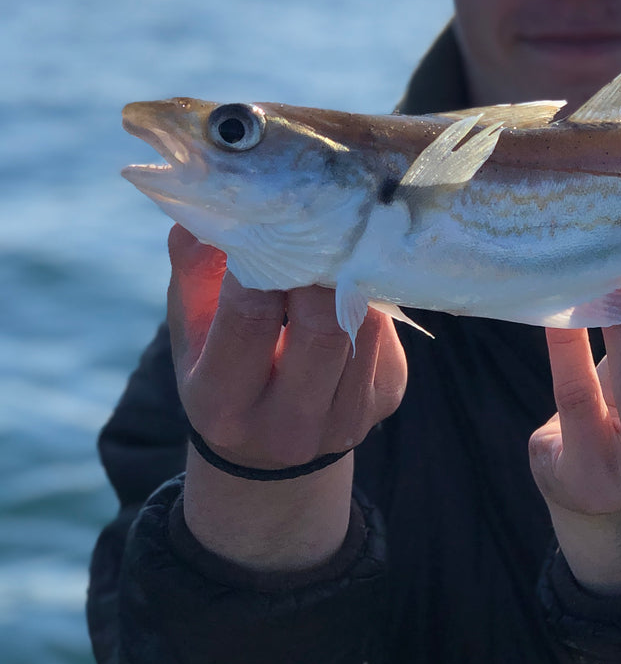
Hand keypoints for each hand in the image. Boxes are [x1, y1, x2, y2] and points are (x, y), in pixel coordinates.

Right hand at [167, 225, 407, 568]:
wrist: (269, 451)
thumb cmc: (221, 368)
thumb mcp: (191, 331)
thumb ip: (194, 271)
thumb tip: (207, 212)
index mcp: (223, 404)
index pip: (251, 317)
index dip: (263, 262)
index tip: (267, 224)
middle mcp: (287, 425)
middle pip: (321, 324)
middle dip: (318, 267)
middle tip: (312, 227)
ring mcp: (345, 419)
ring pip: (363, 323)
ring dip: (350, 275)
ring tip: (335, 241)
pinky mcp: (386, 399)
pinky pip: (385, 331)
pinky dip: (369, 295)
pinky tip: (351, 277)